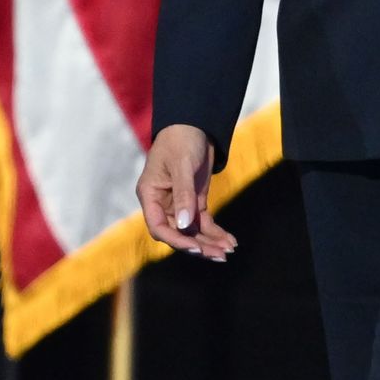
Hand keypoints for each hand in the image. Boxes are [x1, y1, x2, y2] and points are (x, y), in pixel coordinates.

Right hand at [136, 124, 236, 260]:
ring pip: (192, 231)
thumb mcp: (182, 165)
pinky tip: (229, 241)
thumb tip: (185, 226)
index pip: (159, 226)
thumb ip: (183, 195)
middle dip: (198, 245)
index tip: (194, 246)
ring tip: (228, 251)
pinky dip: (215, 232)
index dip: (175, 239)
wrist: (194, 124)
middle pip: (178, 233)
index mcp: (150, 195)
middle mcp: (163, 204)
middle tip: (218, 255)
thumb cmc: (181, 140)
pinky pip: (203, 223)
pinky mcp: (195, 202)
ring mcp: (179, 204)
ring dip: (209, 242)